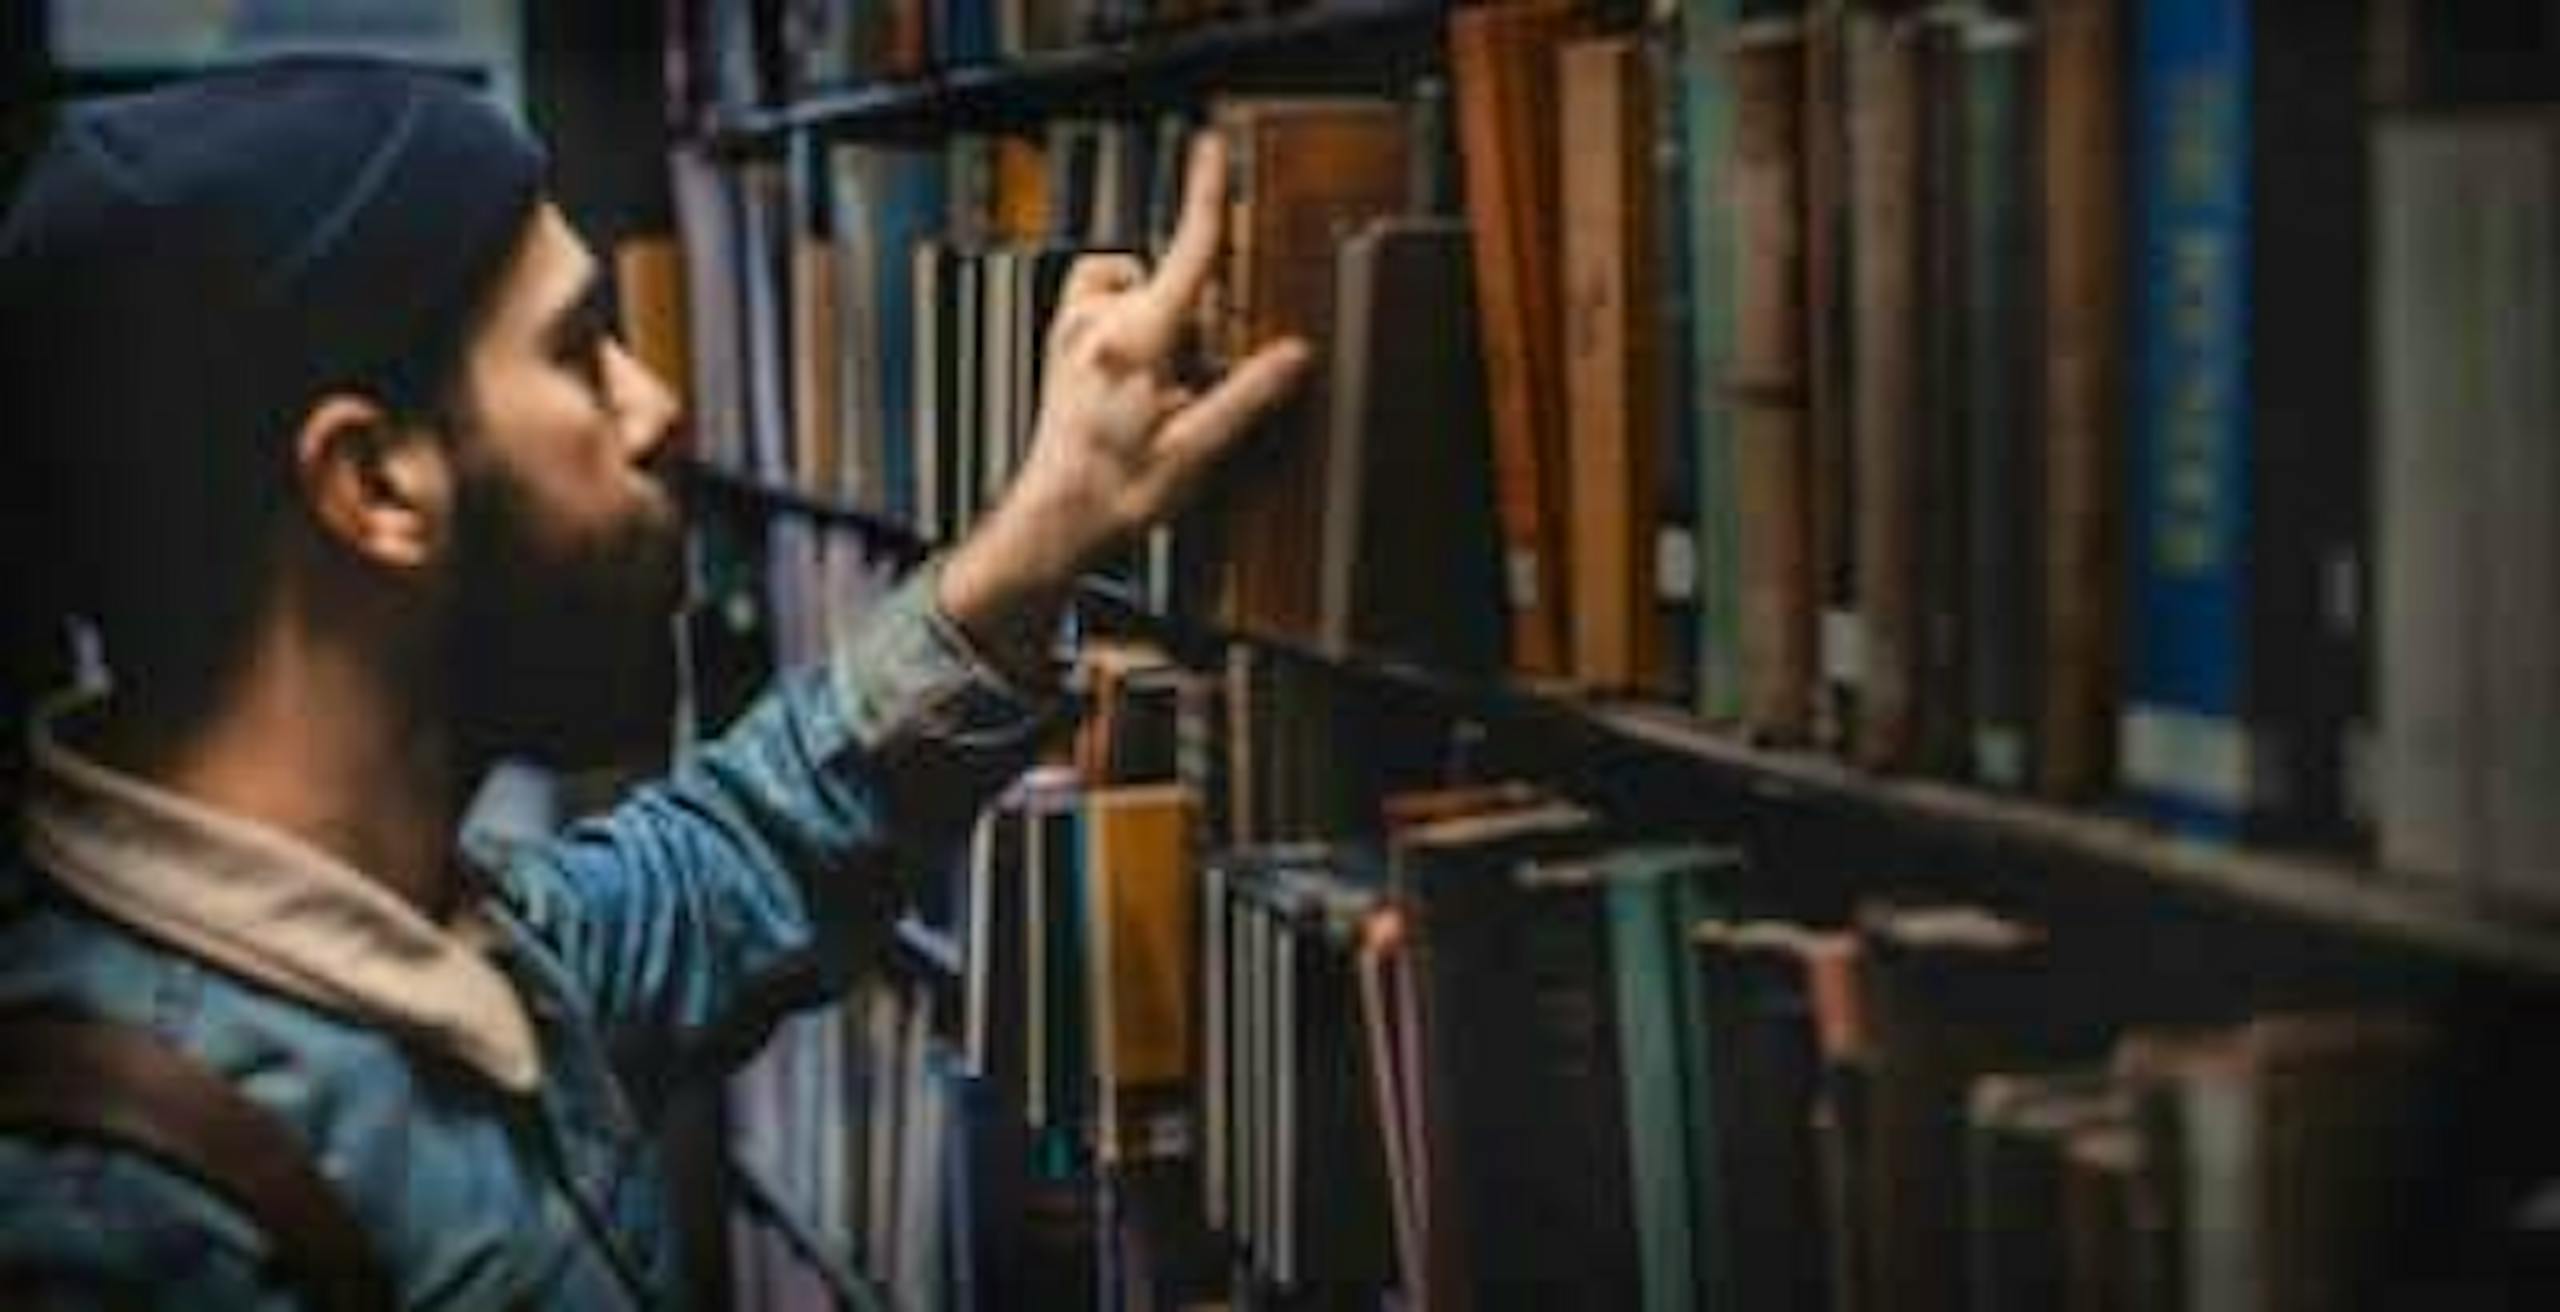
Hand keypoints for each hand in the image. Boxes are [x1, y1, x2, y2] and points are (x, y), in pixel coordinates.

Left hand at [938, 132, 1312, 675]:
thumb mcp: (1195, 453)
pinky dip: (1124, 318)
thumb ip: (1246, 397)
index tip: (1212, 148)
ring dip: (1156, 314)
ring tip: (1163, 382)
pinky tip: (1135, 371)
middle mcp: (1097, 326)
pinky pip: (1100, 302)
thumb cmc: (1117, 496)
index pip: (1186, 255)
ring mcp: (1072, 334)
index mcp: (1136, 343)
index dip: (1206, 198)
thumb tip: (1293, 355)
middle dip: (1198, 320)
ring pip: (1133, 287)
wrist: (1052, 524)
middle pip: (1171, 282)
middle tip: (1193, 389)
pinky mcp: (1060, 347)